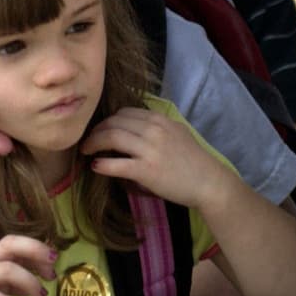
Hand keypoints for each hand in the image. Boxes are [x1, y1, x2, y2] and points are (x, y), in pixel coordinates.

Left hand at [82, 107, 231, 210]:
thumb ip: (157, 127)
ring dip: (93, 143)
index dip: (108, 120)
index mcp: (160, 119)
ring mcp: (150, 149)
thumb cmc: (193, 161)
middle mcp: (153, 130)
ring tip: (86, 151)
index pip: (124, 112)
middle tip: (88, 141)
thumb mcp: (177, 133)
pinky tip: (96, 167)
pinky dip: (102, 164)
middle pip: (114, 122)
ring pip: (111, 138)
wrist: (209, 182)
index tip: (101, 130)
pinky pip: (116, 164)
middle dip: (96, 130)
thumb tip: (134, 127)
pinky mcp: (146, 170)